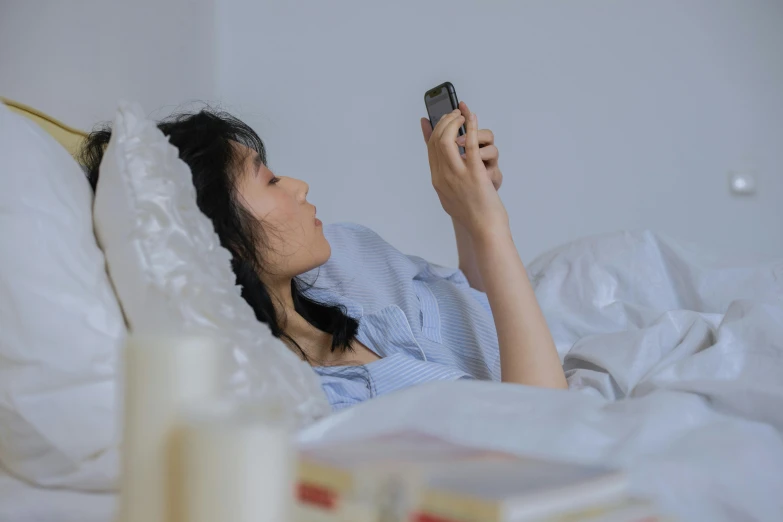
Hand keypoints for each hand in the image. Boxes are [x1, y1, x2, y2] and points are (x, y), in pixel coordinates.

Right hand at [423, 103, 508, 238]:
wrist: (484, 228)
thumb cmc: (472, 212)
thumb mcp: (450, 195)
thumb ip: (445, 178)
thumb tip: (443, 165)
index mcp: (437, 180)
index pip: (430, 149)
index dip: (433, 130)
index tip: (437, 119)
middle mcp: (443, 176)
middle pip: (436, 141)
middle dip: (444, 122)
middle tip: (454, 115)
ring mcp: (457, 174)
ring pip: (447, 140)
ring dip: (453, 123)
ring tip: (462, 116)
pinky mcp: (474, 173)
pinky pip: (470, 145)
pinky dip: (470, 127)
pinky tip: (472, 117)